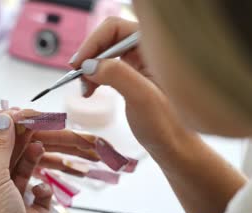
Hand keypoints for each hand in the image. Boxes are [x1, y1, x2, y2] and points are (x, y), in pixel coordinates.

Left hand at [0, 113, 51, 212]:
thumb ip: (0, 147)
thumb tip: (3, 120)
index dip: (1, 135)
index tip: (15, 119)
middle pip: (6, 162)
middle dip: (19, 146)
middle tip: (32, 128)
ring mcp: (11, 204)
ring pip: (23, 175)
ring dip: (31, 162)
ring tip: (40, 147)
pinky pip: (38, 194)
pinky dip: (41, 189)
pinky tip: (41, 188)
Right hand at [71, 17, 195, 154]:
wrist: (174, 146)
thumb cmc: (167, 125)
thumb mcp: (142, 98)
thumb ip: (117, 75)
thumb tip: (89, 65)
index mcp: (154, 48)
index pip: (115, 28)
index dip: (93, 42)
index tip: (78, 64)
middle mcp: (146, 50)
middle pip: (107, 38)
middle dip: (89, 56)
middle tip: (78, 78)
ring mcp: (139, 63)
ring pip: (105, 54)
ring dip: (89, 68)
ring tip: (85, 90)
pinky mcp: (132, 76)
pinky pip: (107, 67)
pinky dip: (94, 77)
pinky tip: (90, 91)